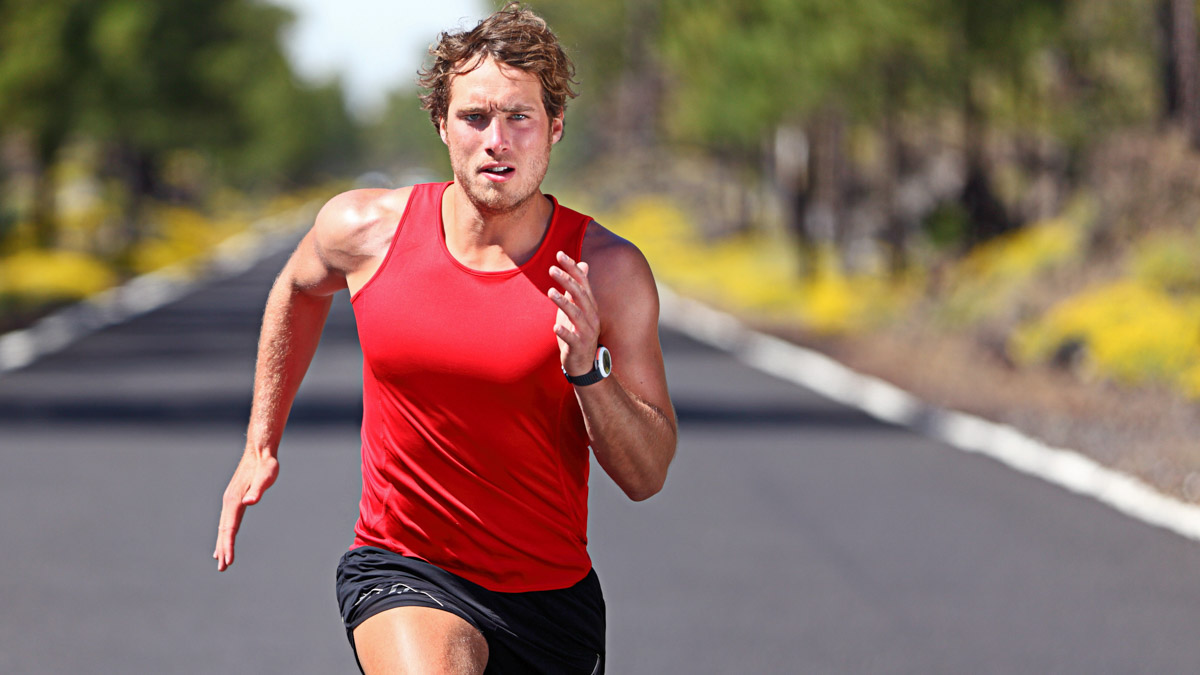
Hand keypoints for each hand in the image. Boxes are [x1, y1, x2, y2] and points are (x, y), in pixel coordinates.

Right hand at [213, 448, 278, 570]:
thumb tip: (249, 502)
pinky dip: (224, 533)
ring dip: (222, 543)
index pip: (230, 528)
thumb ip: (258, 489)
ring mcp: (230, 501)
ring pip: (224, 526)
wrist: (260, 451)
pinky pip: (227, 520)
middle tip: (223, 568)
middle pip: (224, 530)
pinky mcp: (234, 499)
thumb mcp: (267, 475)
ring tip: (220, 560)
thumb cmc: (265, 464)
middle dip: (223, 549)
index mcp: (235, 500)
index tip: (228, 561)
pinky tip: (224, 540)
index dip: (229, 545)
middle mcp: (229, 502)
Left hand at [548, 250, 600, 376]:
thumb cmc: (578, 331)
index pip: (583, 282)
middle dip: (567, 280)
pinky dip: (565, 332)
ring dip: (564, 303)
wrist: (584, 362)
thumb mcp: (579, 307)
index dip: (572, 268)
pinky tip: (555, 326)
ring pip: (577, 314)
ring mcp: (586, 332)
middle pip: (580, 294)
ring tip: (550, 292)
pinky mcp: (579, 346)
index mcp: (590, 305)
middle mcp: (591, 316)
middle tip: (551, 269)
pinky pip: (573, 338)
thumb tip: (583, 264)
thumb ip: (578, 288)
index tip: (560, 254)